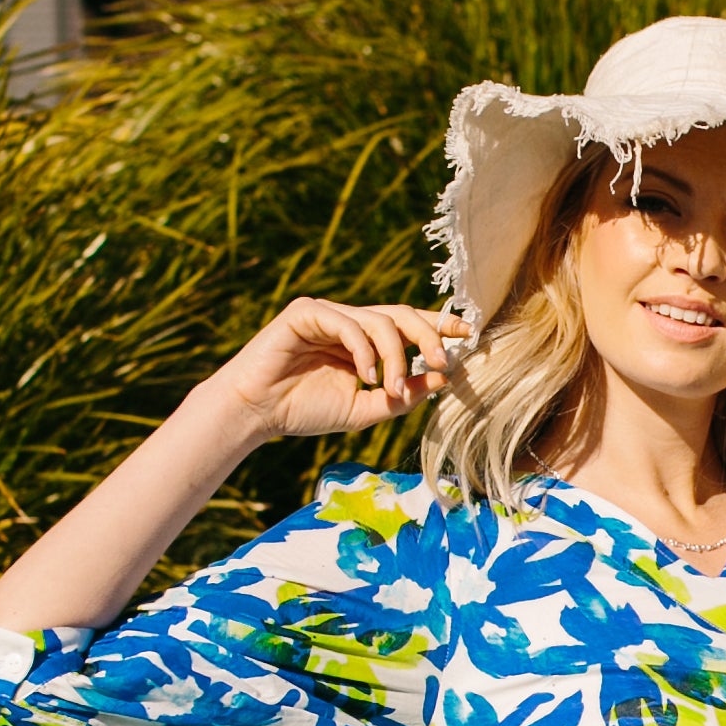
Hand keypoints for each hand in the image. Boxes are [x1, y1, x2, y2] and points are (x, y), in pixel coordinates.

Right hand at [209, 296, 469, 443]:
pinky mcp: (307, 313)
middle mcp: (351, 323)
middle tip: (443, 362)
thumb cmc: (305, 411)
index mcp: (366, 342)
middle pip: (402, 315)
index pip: (410, 325)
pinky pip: (347, 323)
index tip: (469, 334)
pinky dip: (363, 349)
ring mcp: (329, 315)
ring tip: (390, 385)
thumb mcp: (365, 408)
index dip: (440, 325)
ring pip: (380, 320)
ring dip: (394, 354)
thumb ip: (403, 394)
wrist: (256, 413)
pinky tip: (364, 376)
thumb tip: (444, 378)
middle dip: (428, 336)